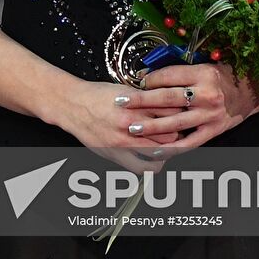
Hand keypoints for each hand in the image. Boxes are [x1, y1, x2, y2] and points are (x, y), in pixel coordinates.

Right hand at [49, 77, 187, 175]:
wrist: (73, 105)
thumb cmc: (98, 95)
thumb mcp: (126, 90)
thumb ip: (148, 100)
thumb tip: (169, 105)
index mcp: (136, 104)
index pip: (171, 113)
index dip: (181, 115)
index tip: (184, 115)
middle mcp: (131, 125)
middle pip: (169, 135)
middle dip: (178, 134)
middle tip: (180, 132)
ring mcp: (123, 142)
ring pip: (159, 154)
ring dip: (168, 151)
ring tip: (169, 146)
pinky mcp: (115, 155)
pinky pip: (141, 168)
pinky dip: (152, 165)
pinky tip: (154, 159)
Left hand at [118, 62, 258, 152]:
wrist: (253, 90)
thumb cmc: (227, 75)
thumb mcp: (206, 65)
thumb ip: (182, 70)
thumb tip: (150, 73)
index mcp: (203, 73)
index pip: (169, 76)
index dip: (149, 79)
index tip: (135, 82)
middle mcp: (207, 94)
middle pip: (167, 98)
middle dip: (142, 101)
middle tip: (122, 102)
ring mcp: (210, 115)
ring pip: (175, 122)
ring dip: (152, 126)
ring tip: (132, 127)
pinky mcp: (213, 130)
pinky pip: (190, 142)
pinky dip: (173, 148)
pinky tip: (156, 150)